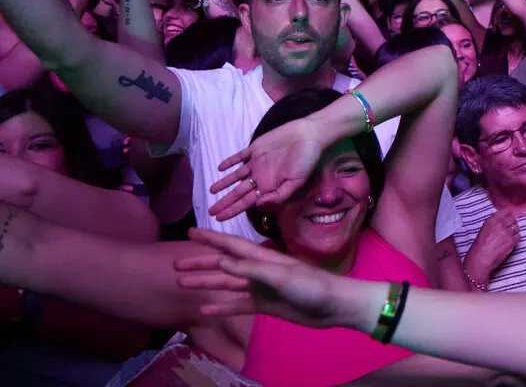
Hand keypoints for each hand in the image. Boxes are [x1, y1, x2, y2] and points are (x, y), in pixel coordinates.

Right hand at [174, 229, 350, 327]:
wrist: (333, 307)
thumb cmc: (311, 286)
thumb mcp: (280, 275)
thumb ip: (250, 268)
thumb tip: (220, 260)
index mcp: (264, 257)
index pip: (231, 245)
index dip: (211, 238)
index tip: (190, 232)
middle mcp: (259, 270)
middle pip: (224, 264)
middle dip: (201, 263)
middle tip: (176, 264)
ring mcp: (261, 288)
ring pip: (227, 284)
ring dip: (205, 283)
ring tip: (182, 283)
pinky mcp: (266, 305)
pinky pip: (237, 305)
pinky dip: (221, 307)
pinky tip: (204, 309)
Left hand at [207, 116, 329, 219]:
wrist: (308, 135)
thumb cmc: (306, 160)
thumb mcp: (296, 182)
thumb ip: (278, 195)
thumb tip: (258, 205)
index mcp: (269, 186)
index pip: (246, 202)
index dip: (232, 210)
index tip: (219, 218)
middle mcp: (260, 176)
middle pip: (238, 192)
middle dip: (225, 202)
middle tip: (211, 212)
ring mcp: (257, 163)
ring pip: (236, 176)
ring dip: (224, 183)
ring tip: (212, 191)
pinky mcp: (256, 149)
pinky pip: (240, 157)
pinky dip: (230, 162)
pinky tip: (221, 167)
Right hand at [463, 209, 519, 279]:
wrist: (480, 260)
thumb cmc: (479, 247)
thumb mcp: (484, 230)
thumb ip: (494, 223)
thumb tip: (502, 221)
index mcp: (492, 220)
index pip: (506, 211)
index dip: (508, 214)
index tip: (508, 217)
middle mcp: (500, 224)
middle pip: (513, 219)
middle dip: (512, 223)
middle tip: (509, 228)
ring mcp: (507, 233)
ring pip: (516, 227)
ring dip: (514, 230)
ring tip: (509, 236)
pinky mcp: (512, 242)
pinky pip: (518, 236)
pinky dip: (516, 238)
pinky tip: (510, 241)